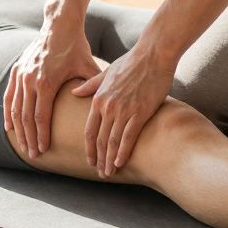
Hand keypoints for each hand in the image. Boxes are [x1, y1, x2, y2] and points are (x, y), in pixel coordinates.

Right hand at [4, 22, 101, 158]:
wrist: (59, 25)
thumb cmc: (76, 47)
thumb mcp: (88, 67)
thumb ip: (93, 86)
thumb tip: (107, 106)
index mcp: (46, 82)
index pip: (41, 117)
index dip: (41, 136)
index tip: (44, 151)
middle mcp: (30, 80)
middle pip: (26, 117)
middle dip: (29, 138)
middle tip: (33, 155)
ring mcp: (21, 75)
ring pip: (15, 108)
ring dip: (18, 129)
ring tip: (22, 146)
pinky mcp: (17, 70)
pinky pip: (9, 96)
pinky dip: (8, 112)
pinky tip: (9, 126)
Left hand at [72, 46, 174, 177]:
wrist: (153, 54)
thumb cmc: (131, 62)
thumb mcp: (106, 73)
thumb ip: (90, 85)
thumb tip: (74, 92)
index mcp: (98, 98)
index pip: (89, 130)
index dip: (89, 148)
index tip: (90, 160)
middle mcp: (108, 107)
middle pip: (99, 139)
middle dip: (99, 158)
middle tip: (100, 173)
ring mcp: (123, 110)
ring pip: (112, 141)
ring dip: (109, 159)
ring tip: (109, 173)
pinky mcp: (140, 112)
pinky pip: (128, 137)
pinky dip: (123, 151)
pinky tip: (120, 162)